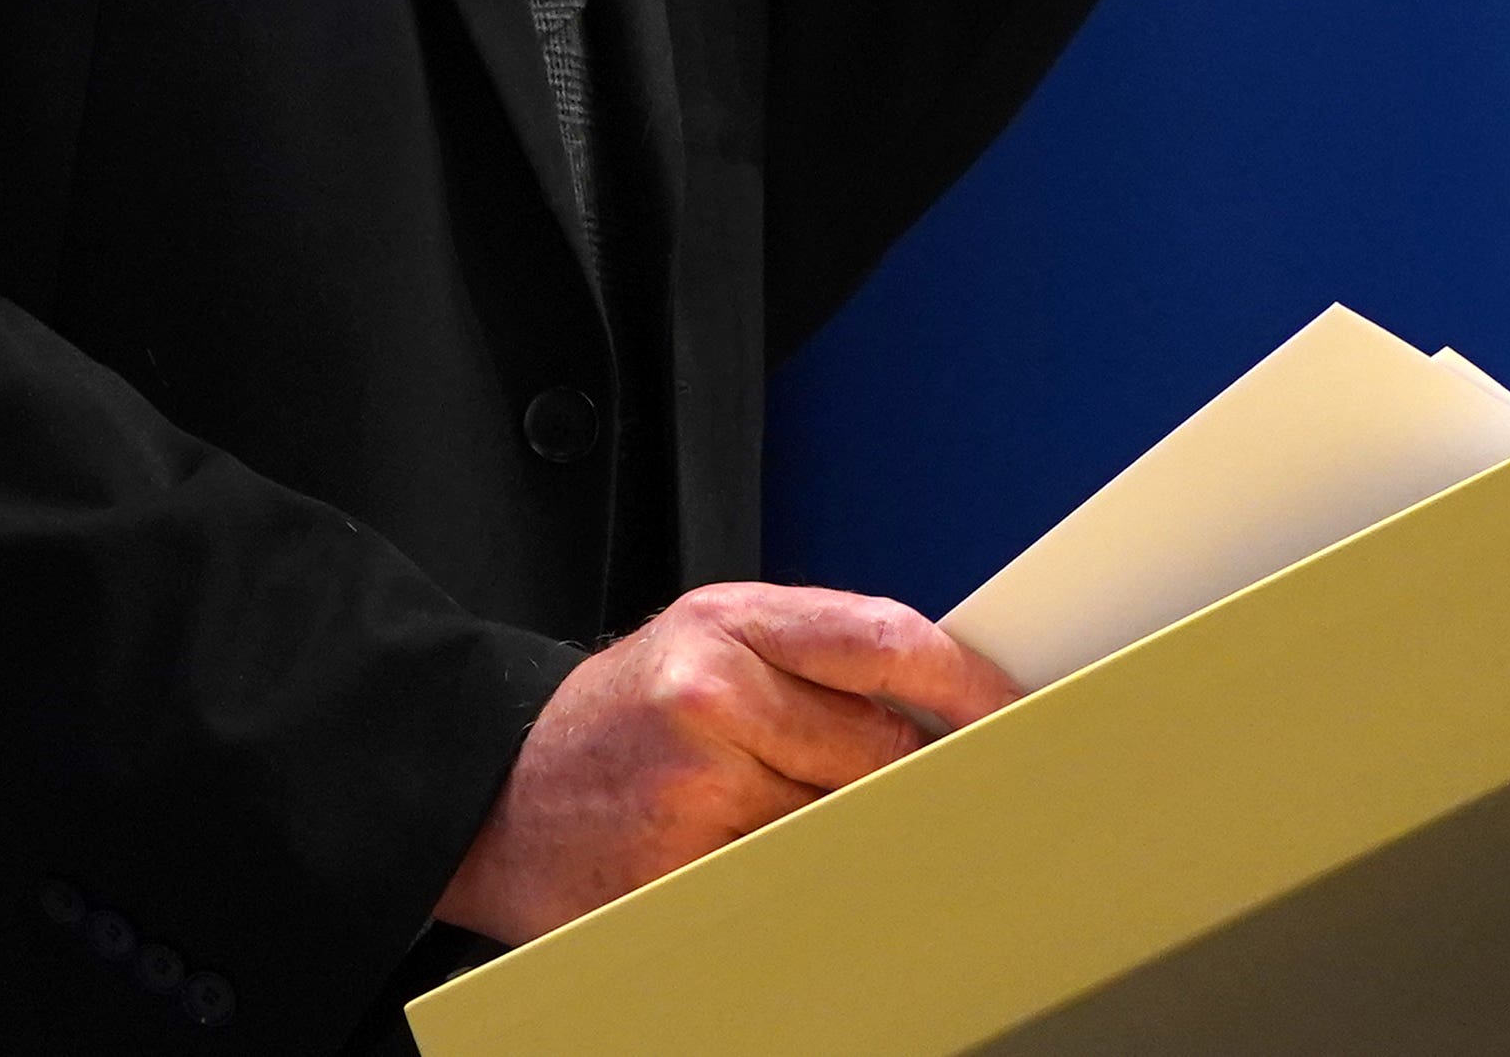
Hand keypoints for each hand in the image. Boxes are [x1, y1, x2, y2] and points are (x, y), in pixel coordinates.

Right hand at [440, 583, 1019, 944]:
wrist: (493, 790)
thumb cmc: (616, 716)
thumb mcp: (708, 640)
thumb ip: (817, 656)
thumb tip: (945, 700)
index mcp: (728, 624)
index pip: (886, 643)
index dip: (968, 685)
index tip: (1016, 714)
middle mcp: (710, 699)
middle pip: (880, 750)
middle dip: (908, 774)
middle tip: (936, 791)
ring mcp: (693, 794)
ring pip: (844, 823)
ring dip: (853, 832)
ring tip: (811, 820)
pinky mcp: (679, 876)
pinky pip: (790, 885)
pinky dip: (805, 882)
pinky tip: (776, 865)